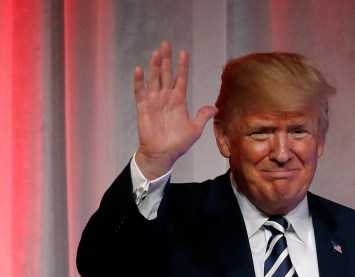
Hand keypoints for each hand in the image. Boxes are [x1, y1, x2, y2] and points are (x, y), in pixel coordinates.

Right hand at [133, 41, 217, 179]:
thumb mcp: (194, 129)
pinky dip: (139, 81)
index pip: (180, 79)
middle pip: (166, 74)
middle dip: (166, 60)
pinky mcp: (143, 109)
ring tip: (156, 52)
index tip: (184, 52)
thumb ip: (202, 116)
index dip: (182, 66)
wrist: (162, 155)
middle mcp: (166, 98)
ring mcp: (154, 102)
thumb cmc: (178, 144)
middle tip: (166, 44)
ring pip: (154, 80)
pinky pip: (140, 93)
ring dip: (154, 66)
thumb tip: (215, 108)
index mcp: (179, 101)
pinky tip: (139, 70)